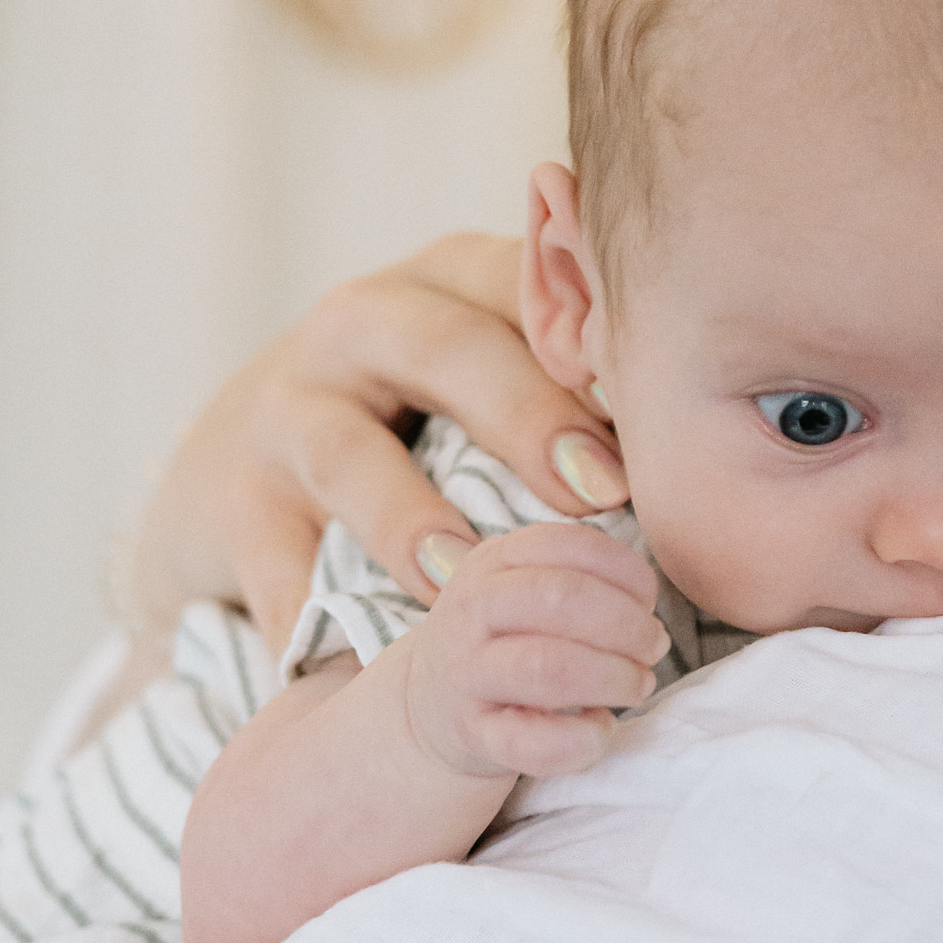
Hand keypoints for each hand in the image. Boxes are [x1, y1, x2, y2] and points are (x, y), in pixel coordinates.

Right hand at [126, 235, 628, 653]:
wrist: (247, 463)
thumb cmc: (421, 415)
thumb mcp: (493, 366)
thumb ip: (580, 372)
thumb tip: (715, 421)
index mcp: (448, 280)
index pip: (524, 284)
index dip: (593, 344)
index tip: (660, 413)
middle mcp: (362, 323)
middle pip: (446, 349)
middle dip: (528, 415)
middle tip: (602, 489)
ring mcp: (286, 405)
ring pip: (345, 450)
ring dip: (409, 518)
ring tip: (465, 579)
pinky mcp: (228, 492)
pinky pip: (266, 553)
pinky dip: (304, 610)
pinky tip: (350, 663)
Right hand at [400, 522, 671, 781]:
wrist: (430, 704)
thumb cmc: (505, 638)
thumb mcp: (525, 585)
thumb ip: (581, 577)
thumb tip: (645, 605)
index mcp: (493, 561)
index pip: (567, 545)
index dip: (626, 572)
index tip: (648, 602)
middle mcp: (472, 610)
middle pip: (559, 598)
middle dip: (626, 624)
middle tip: (654, 647)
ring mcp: (467, 674)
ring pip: (546, 666)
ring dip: (613, 677)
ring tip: (638, 685)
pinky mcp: (473, 734)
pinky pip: (531, 741)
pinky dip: (583, 738)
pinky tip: (600, 727)